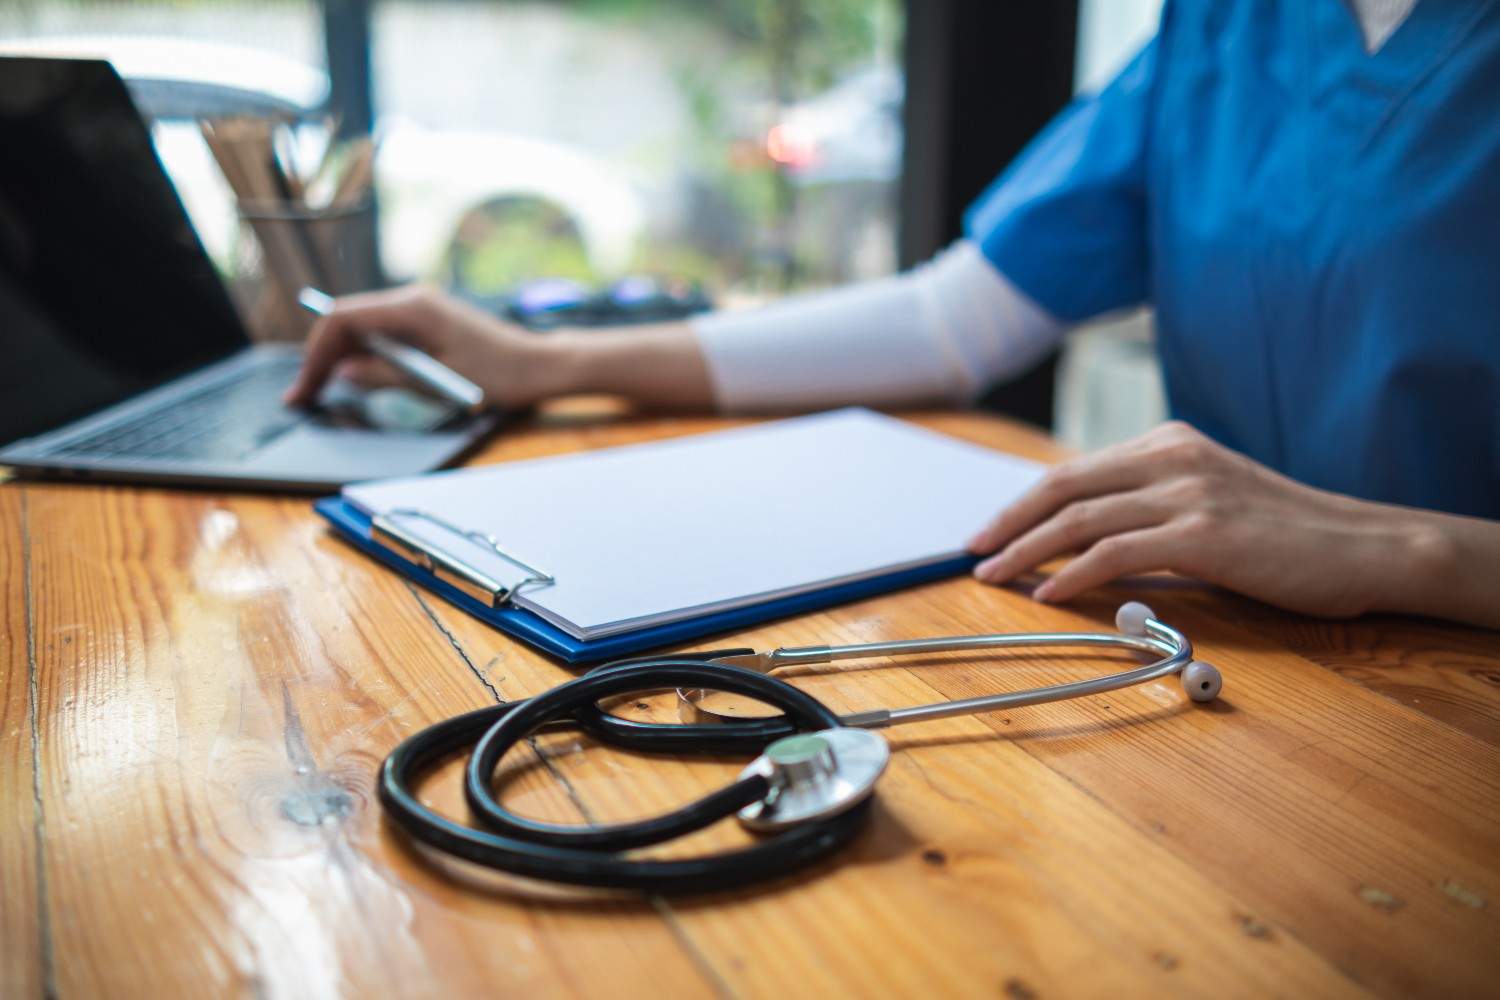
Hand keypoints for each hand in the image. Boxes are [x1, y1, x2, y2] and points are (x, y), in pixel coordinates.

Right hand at [283, 285, 568, 408]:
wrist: (542, 364)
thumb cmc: (501, 373)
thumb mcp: (438, 381)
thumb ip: (387, 375)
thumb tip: (344, 372)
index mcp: (413, 307)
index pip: (343, 318)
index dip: (316, 352)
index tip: (305, 386)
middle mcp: (413, 300)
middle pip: (347, 320)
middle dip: (320, 356)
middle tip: (302, 395)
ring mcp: (420, 309)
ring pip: (361, 327)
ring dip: (338, 356)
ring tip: (318, 390)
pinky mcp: (427, 324)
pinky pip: (382, 334)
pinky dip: (362, 355)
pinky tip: (353, 378)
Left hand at [967, 421, 1433, 616]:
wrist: (1366, 546)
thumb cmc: (1288, 535)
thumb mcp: (1211, 502)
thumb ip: (1152, 510)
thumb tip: (1081, 544)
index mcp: (1170, 443)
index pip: (1074, 470)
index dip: (1023, 503)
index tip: (989, 531)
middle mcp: (1172, 458)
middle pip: (1063, 485)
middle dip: (1008, 521)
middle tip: (971, 552)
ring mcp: (1188, 493)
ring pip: (1080, 518)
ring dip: (1026, 551)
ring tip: (993, 577)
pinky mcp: (1204, 534)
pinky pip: (1114, 553)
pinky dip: (1071, 575)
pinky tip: (1047, 594)